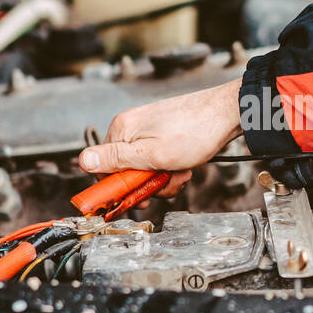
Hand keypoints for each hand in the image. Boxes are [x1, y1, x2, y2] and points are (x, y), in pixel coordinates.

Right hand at [78, 77, 242, 197]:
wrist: (229, 114)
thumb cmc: (196, 131)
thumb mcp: (153, 154)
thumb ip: (117, 160)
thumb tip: (83, 160)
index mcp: (122, 130)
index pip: (103, 168)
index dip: (119, 187)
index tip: (136, 198)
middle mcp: (131, 128)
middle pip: (126, 171)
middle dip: (147, 184)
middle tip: (166, 182)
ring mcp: (148, 131)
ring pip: (145, 170)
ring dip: (163, 179)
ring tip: (180, 172)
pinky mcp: (163, 136)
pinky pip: (158, 162)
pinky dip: (171, 169)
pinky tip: (185, 166)